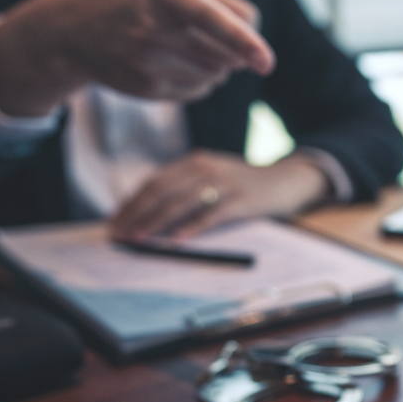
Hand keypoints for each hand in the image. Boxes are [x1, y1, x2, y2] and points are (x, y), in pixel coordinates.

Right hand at [0, 0, 274, 116]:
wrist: (73, 30)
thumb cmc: (141, 0)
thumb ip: (226, 6)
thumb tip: (254, 49)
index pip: (210, 17)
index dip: (242, 40)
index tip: (265, 63)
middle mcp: (153, 27)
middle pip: (227, 54)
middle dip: (232, 48)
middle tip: (202, 32)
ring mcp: (147, 62)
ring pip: (217, 75)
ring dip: (217, 65)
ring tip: (184, 45)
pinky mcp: (146, 89)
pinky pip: (199, 91)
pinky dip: (200, 80)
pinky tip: (172, 63)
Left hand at [109, 149, 331, 240]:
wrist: (287, 180)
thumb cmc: (246, 185)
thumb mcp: (214, 178)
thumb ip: (187, 189)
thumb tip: (150, 214)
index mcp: (195, 161)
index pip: (155, 181)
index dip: (132, 202)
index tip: (116, 221)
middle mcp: (206, 167)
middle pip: (162, 190)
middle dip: (137, 213)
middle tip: (120, 233)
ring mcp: (225, 182)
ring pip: (182, 201)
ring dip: (157, 221)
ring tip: (140, 238)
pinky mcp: (242, 199)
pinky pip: (211, 214)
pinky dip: (192, 227)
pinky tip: (176, 240)